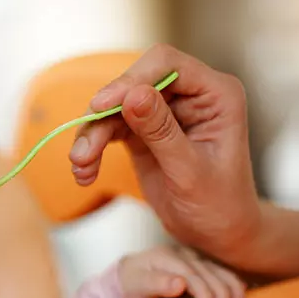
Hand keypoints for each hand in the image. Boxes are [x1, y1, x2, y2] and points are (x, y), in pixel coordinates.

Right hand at [69, 44, 261, 264]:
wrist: (215, 232)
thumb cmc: (218, 204)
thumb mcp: (190, 171)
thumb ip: (162, 132)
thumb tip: (133, 96)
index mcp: (215, 93)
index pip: (166, 65)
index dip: (130, 80)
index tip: (99, 107)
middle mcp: (189, 95)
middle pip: (133, 84)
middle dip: (102, 116)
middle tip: (83, 153)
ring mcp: (163, 111)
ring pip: (114, 107)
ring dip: (92, 136)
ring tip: (80, 168)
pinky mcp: (142, 129)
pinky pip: (109, 127)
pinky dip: (93, 148)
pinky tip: (84, 173)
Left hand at [118, 245, 246, 297]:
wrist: (130, 279)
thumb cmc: (133, 285)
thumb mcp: (137, 286)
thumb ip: (156, 283)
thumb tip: (180, 283)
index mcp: (166, 256)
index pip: (190, 273)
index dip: (203, 291)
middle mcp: (183, 254)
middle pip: (207, 272)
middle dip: (220, 294)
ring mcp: (194, 259)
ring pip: (219, 271)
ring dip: (232, 289)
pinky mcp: (202, 266)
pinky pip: (222, 273)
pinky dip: (234, 284)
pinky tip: (242, 296)